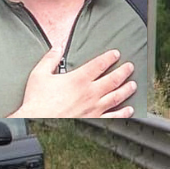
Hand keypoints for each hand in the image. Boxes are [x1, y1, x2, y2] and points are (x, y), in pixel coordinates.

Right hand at [8, 48, 135, 117]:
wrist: (36, 121)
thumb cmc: (37, 101)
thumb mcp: (39, 74)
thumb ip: (50, 59)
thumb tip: (57, 47)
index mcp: (79, 79)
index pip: (100, 64)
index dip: (109, 57)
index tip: (115, 54)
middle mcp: (90, 92)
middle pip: (114, 79)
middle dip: (124, 71)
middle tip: (130, 67)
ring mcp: (94, 107)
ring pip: (117, 96)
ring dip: (127, 89)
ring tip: (133, 84)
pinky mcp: (94, 120)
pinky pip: (114, 116)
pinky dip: (124, 112)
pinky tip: (129, 110)